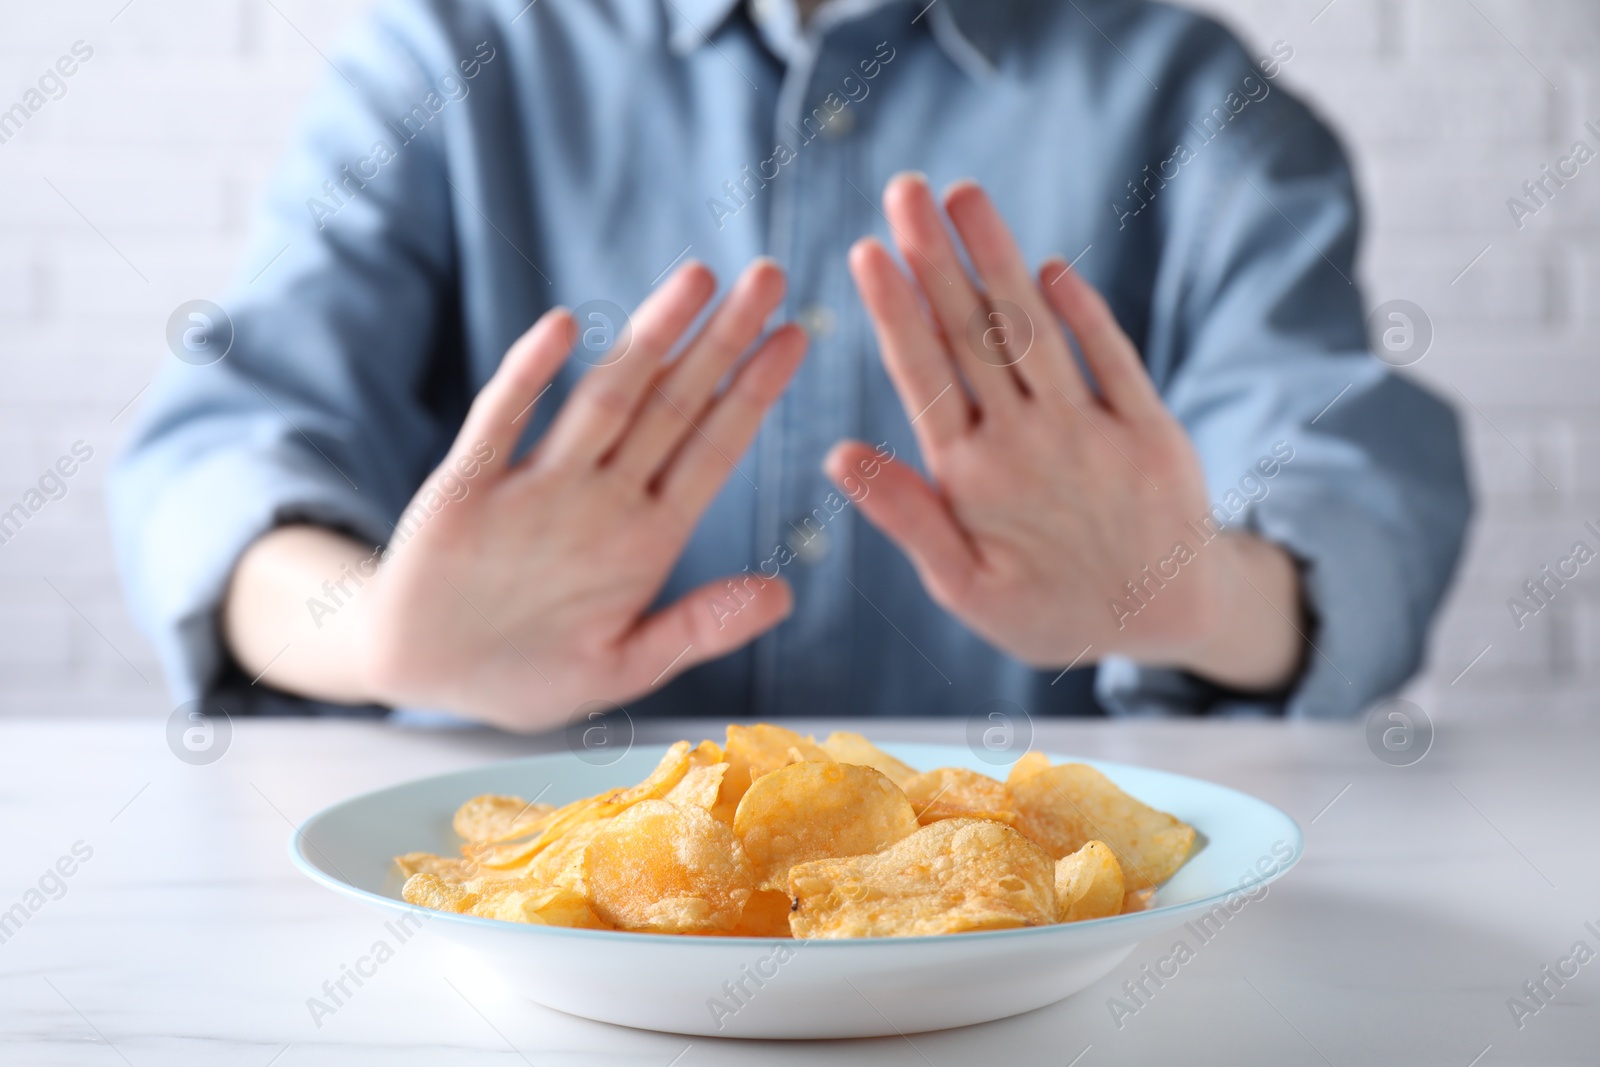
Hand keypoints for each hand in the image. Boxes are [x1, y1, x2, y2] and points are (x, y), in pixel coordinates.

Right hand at [228, 260, 805, 728]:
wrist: (426, 676)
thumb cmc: (533, 672)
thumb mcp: (625, 666)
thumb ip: (698, 629)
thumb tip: (784, 597)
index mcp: (645, 536)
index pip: (712, 449)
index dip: (754, 393)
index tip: (796, 338)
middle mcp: (598, 498)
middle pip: (671, 405)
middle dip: (720, 341)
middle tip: (768, 275)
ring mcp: (534, 486)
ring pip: (601, 399)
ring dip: (647, 340)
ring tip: (696, 281)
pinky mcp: (465, 489)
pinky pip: (500, 424)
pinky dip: (528, 376)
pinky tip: (561, 328)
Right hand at [829, 175, 1301, 689]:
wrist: (1168, 620)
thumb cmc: (1050, 606)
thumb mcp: (964, 587)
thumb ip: (907, 515)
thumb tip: (838, 455)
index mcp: (970, 479)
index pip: (922, 377)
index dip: (895, 310)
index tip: (868, 250)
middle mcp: (1026, 445)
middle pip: (970, 336)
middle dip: (934, 257)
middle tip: (904, 189)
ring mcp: (1090, 432)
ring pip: (1031, 332)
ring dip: (995, 259)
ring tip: (963, 195)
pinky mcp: (1148, 429)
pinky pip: (1111, 357)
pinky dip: (1080, 311)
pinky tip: (1048, 265)